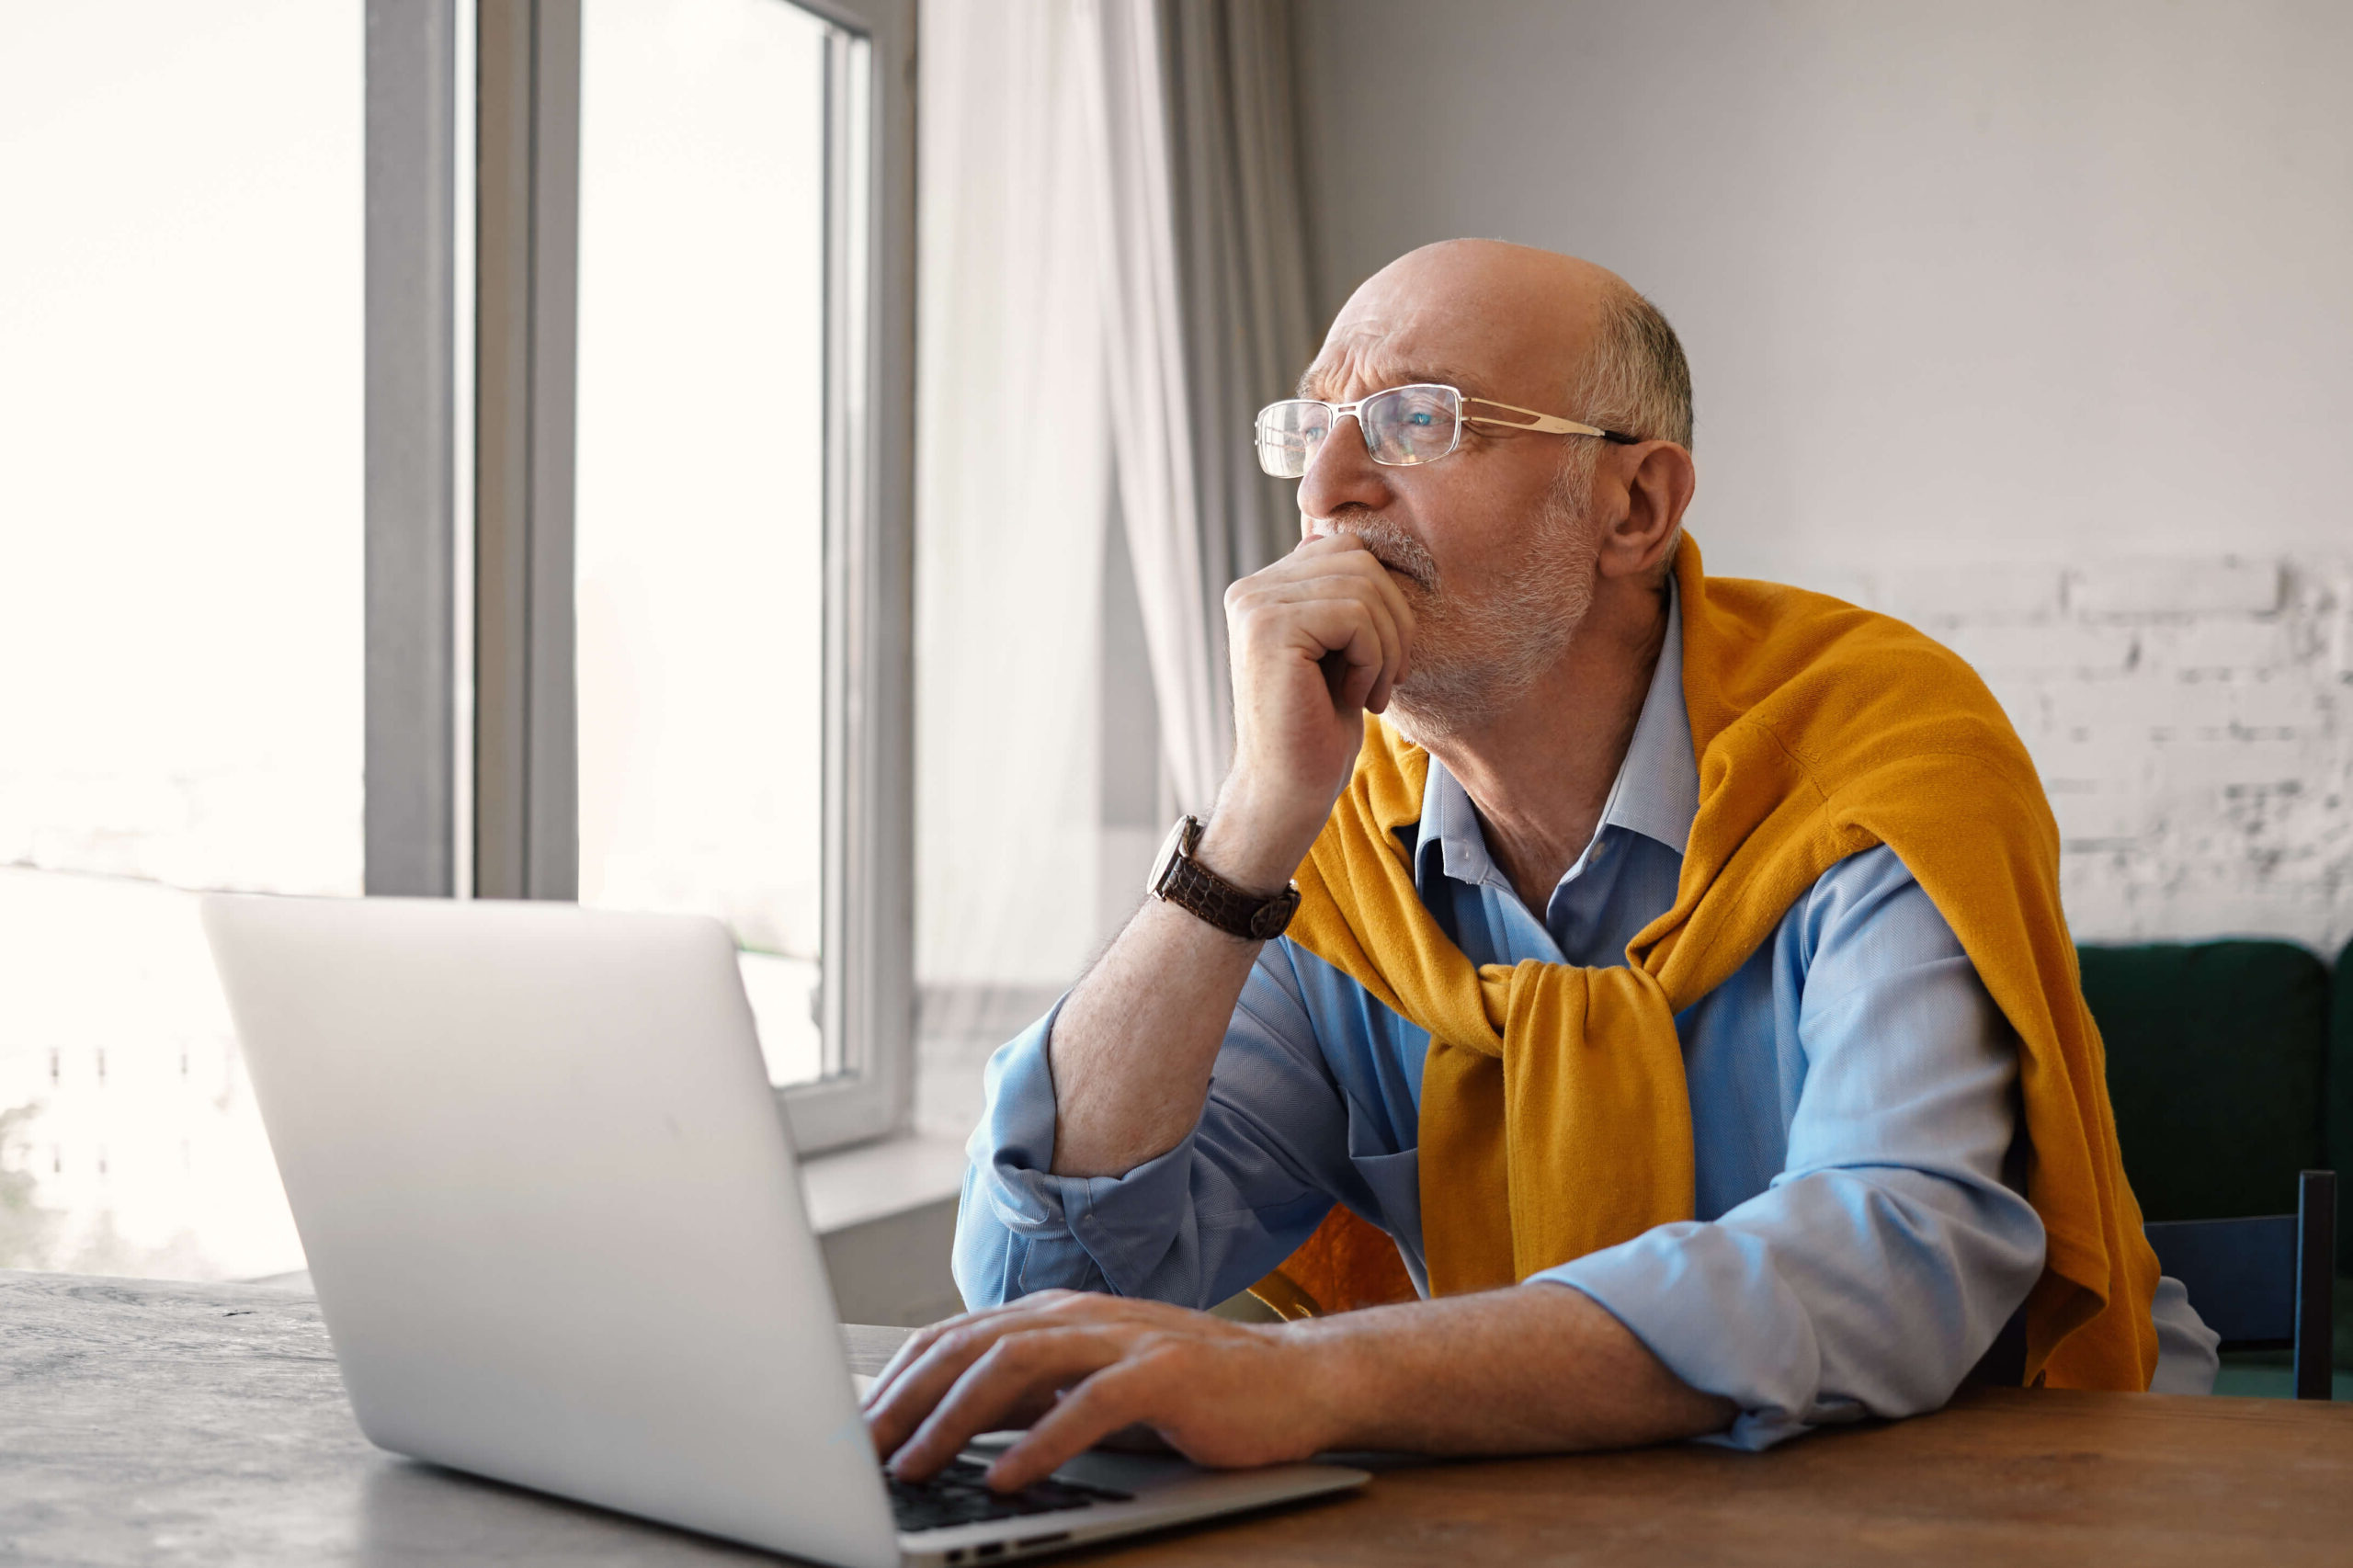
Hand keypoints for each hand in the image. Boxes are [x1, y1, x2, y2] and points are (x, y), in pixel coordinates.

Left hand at [862, 1291, 1341, 1491]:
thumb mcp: (1090, 1388)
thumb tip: (940, 1430)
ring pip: (1016, 1364)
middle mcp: (1081, 1315)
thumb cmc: (1189, 1394)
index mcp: (1055, 1315)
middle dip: (905, 1399)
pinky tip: (1006, 1475)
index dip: (895, 1381)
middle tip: (860, 1451)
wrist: (1296, 1381)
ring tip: (914, 1464)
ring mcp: (1124, 1338)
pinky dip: (1041, 1441)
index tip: (852, 1429)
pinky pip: (1090, 1405)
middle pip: (971, 1345)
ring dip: (954, 1418)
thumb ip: (1025, 1398)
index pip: (954, 1337)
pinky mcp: (1166, 1373)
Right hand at [1210, 532, 1416, 888]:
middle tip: (1387, 678)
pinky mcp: (1269, 628)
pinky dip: (1372, 659)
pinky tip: (1355, 696)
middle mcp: (1251, 589)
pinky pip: (1355, 615)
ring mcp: (1255, 605)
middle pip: (1359, 558)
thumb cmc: (1318, 727)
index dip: (1383, 599)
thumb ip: (1343, 596)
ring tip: (1372, 690)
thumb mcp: (1338, 649)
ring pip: (1363, 585)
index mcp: (1264, 589)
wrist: (1289, 789)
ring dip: (1386, 645)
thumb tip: (1364, 542)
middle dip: (1393, 619)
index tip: (1382, 658)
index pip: (1347, 548)